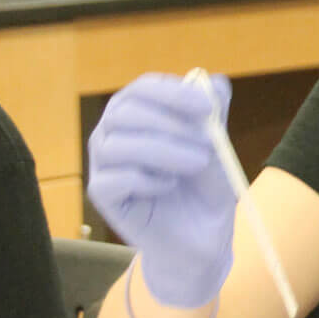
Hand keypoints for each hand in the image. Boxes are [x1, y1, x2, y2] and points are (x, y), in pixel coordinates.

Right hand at [86, 72, 235, 307]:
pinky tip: (168, 186)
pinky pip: (113, 179)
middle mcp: (114, 131)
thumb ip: (214, 115)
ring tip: (195, 165)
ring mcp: (103, 162)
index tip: (206, 107)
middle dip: (170, 123)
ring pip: (117, 144)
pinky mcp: (101, 193)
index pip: (144, 88)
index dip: (174, 93)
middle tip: (206, 142)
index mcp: (139, 111)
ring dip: (163, 151)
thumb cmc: (204, 186)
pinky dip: (146, 180)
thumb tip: (215, 82)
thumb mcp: (217, 147)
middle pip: (124, 110)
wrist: (200, 235)